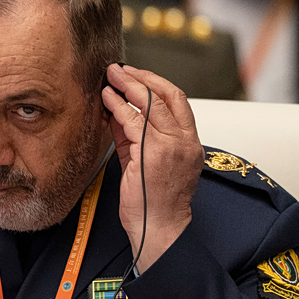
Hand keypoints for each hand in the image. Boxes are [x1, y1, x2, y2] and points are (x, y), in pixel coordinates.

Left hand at [102, 63, 204, 273]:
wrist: (158, 229)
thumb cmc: (155, 203)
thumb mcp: (148, 163)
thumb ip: (136, 138)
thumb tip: (118, 114)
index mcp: (190, 143)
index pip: (178, 101)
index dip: (156, 84)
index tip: (137, 76)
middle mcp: (185, 141)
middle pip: (167, 96)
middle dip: (141, 78)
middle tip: (120, 69)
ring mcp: (170, 147)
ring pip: (150, 104)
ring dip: (127, 87)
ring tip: (110, 77)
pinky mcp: (152, 154)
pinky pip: (133, 122)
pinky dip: (119, 107)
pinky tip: (108, 99)